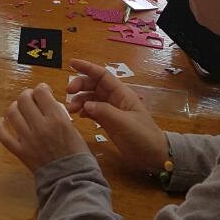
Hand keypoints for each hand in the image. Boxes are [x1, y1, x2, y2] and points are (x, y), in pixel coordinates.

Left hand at [0, 83, 88, 172]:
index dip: (41, 89)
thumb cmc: (77, 155)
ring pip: (12, 113)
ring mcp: (27, 139)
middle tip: (31, 98)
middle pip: (24, 99)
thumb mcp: (73, 129)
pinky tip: (3, 121)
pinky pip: (3, 135)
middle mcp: (40, 126)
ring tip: (20, 109)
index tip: (43, 91)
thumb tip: (47, 105)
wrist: (71, 180)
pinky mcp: (20, 151)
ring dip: (15, 107)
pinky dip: (1, 126)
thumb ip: (59, 115)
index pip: (40, 92)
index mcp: (56, 118)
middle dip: (27, 95)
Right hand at [65, 59, 167, 173]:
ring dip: (79, 100)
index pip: (102, 75)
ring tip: (71, 110)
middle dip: (80, 86)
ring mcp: (111, 110)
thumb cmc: (142, 136)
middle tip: (67, 93)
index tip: (71, 63)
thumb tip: (85, 104)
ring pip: (90, 98)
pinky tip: (79, 116)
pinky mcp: (108, 122)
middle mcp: (114, 99)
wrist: (153, 155)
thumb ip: (104, 112)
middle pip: (93, 85)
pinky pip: (92, 111)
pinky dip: (83, 110)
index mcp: (122, 93)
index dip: (87, 67)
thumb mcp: (124, 122)